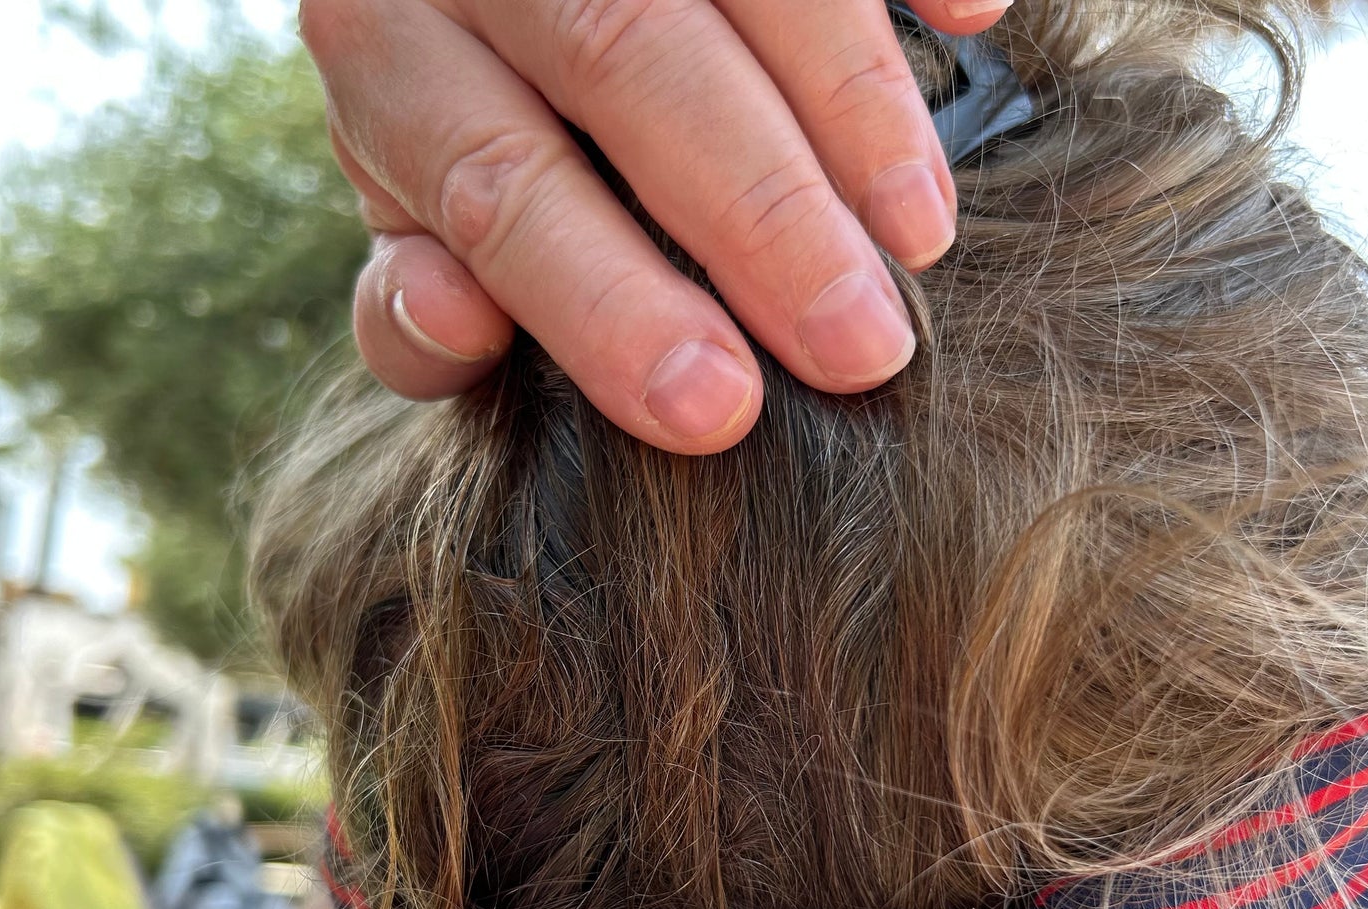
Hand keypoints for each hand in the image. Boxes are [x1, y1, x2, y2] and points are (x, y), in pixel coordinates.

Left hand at [301, 0, 1011, 452]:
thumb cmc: (453, 121)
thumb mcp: (406, 214)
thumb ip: (415, 301)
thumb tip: (460, 323)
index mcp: (393, 54)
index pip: (494, 182)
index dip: (609, 301)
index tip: (720, 411)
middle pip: (627, 56)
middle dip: (761, 215)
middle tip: (860, 349)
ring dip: (852, 103)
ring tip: (920, 236)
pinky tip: (974, 17)